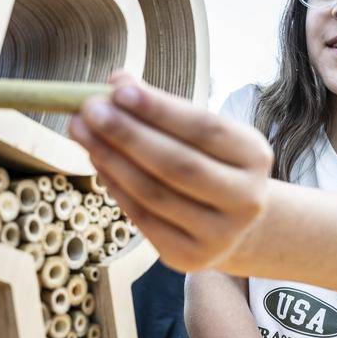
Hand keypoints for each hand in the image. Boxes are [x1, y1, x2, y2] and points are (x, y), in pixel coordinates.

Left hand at [68, 72, 273, 271]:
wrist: (233, 222)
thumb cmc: (209, 163)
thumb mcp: (200, 132)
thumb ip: (162, 107)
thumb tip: (116, 81)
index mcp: (255, 156)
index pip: (204, 128)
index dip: (159, 109)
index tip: (118, 89)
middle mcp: (246, 198)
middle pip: (178, 164)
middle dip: (127, 134)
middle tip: (88, 109)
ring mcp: (220, 234)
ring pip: (154, 193)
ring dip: (111, 158)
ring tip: (81, 130)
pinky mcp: (190, 257)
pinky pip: (143, 217)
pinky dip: (115, 186)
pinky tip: (97, 161)